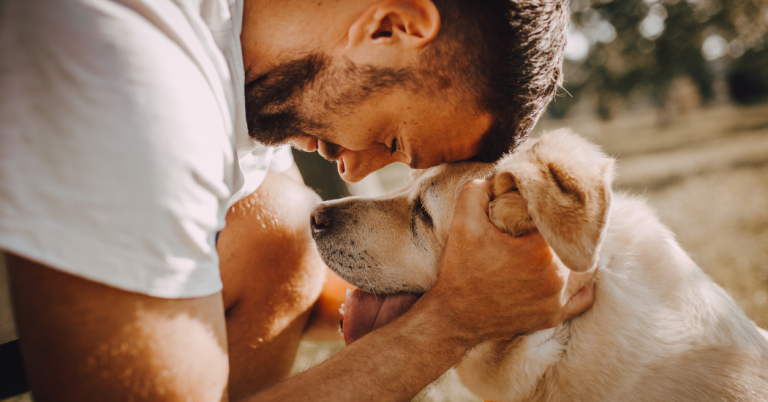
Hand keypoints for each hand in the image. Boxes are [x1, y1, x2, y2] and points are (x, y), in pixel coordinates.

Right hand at [429, 180, 594, 342]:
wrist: (453, 317)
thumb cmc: (460, 269)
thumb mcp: (464, 222)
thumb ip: (479, 190)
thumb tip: (499, 179)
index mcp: (540, 251)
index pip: (563, 218)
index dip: (555, 207)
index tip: (544, 203)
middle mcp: (556, 277)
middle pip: (578, 242)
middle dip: (565, 230)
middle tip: (550, 222)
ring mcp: (557, 300)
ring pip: (586, 268)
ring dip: (575, 254)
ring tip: (558, 244)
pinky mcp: (554, 317)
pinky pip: (583, 297)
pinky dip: (578, 282)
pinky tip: (564, 271)